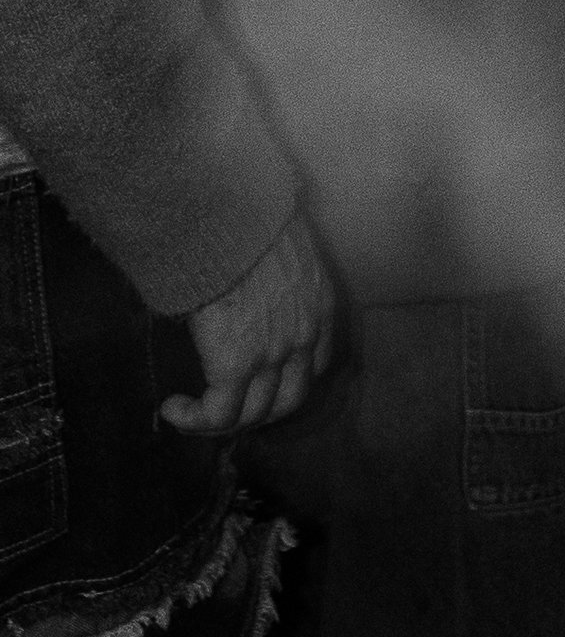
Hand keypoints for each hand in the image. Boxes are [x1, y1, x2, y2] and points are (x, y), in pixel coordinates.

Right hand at [163, 212, 336, 435]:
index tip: (258, 385)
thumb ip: (275, 279)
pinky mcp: (234, 364)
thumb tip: (248, 288)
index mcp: (319, 305)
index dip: (285, 384)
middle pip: (287, 401)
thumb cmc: (244, 220)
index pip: (315, 365)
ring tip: (189, 413)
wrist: (226, 214)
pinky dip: (194, 420)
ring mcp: (272, 353)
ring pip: (251, 414)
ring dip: (218, 422)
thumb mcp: (281, 248)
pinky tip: (174, 408)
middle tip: (223, 411)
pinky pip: (217, 414)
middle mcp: (304, 335)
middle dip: (255, 414)